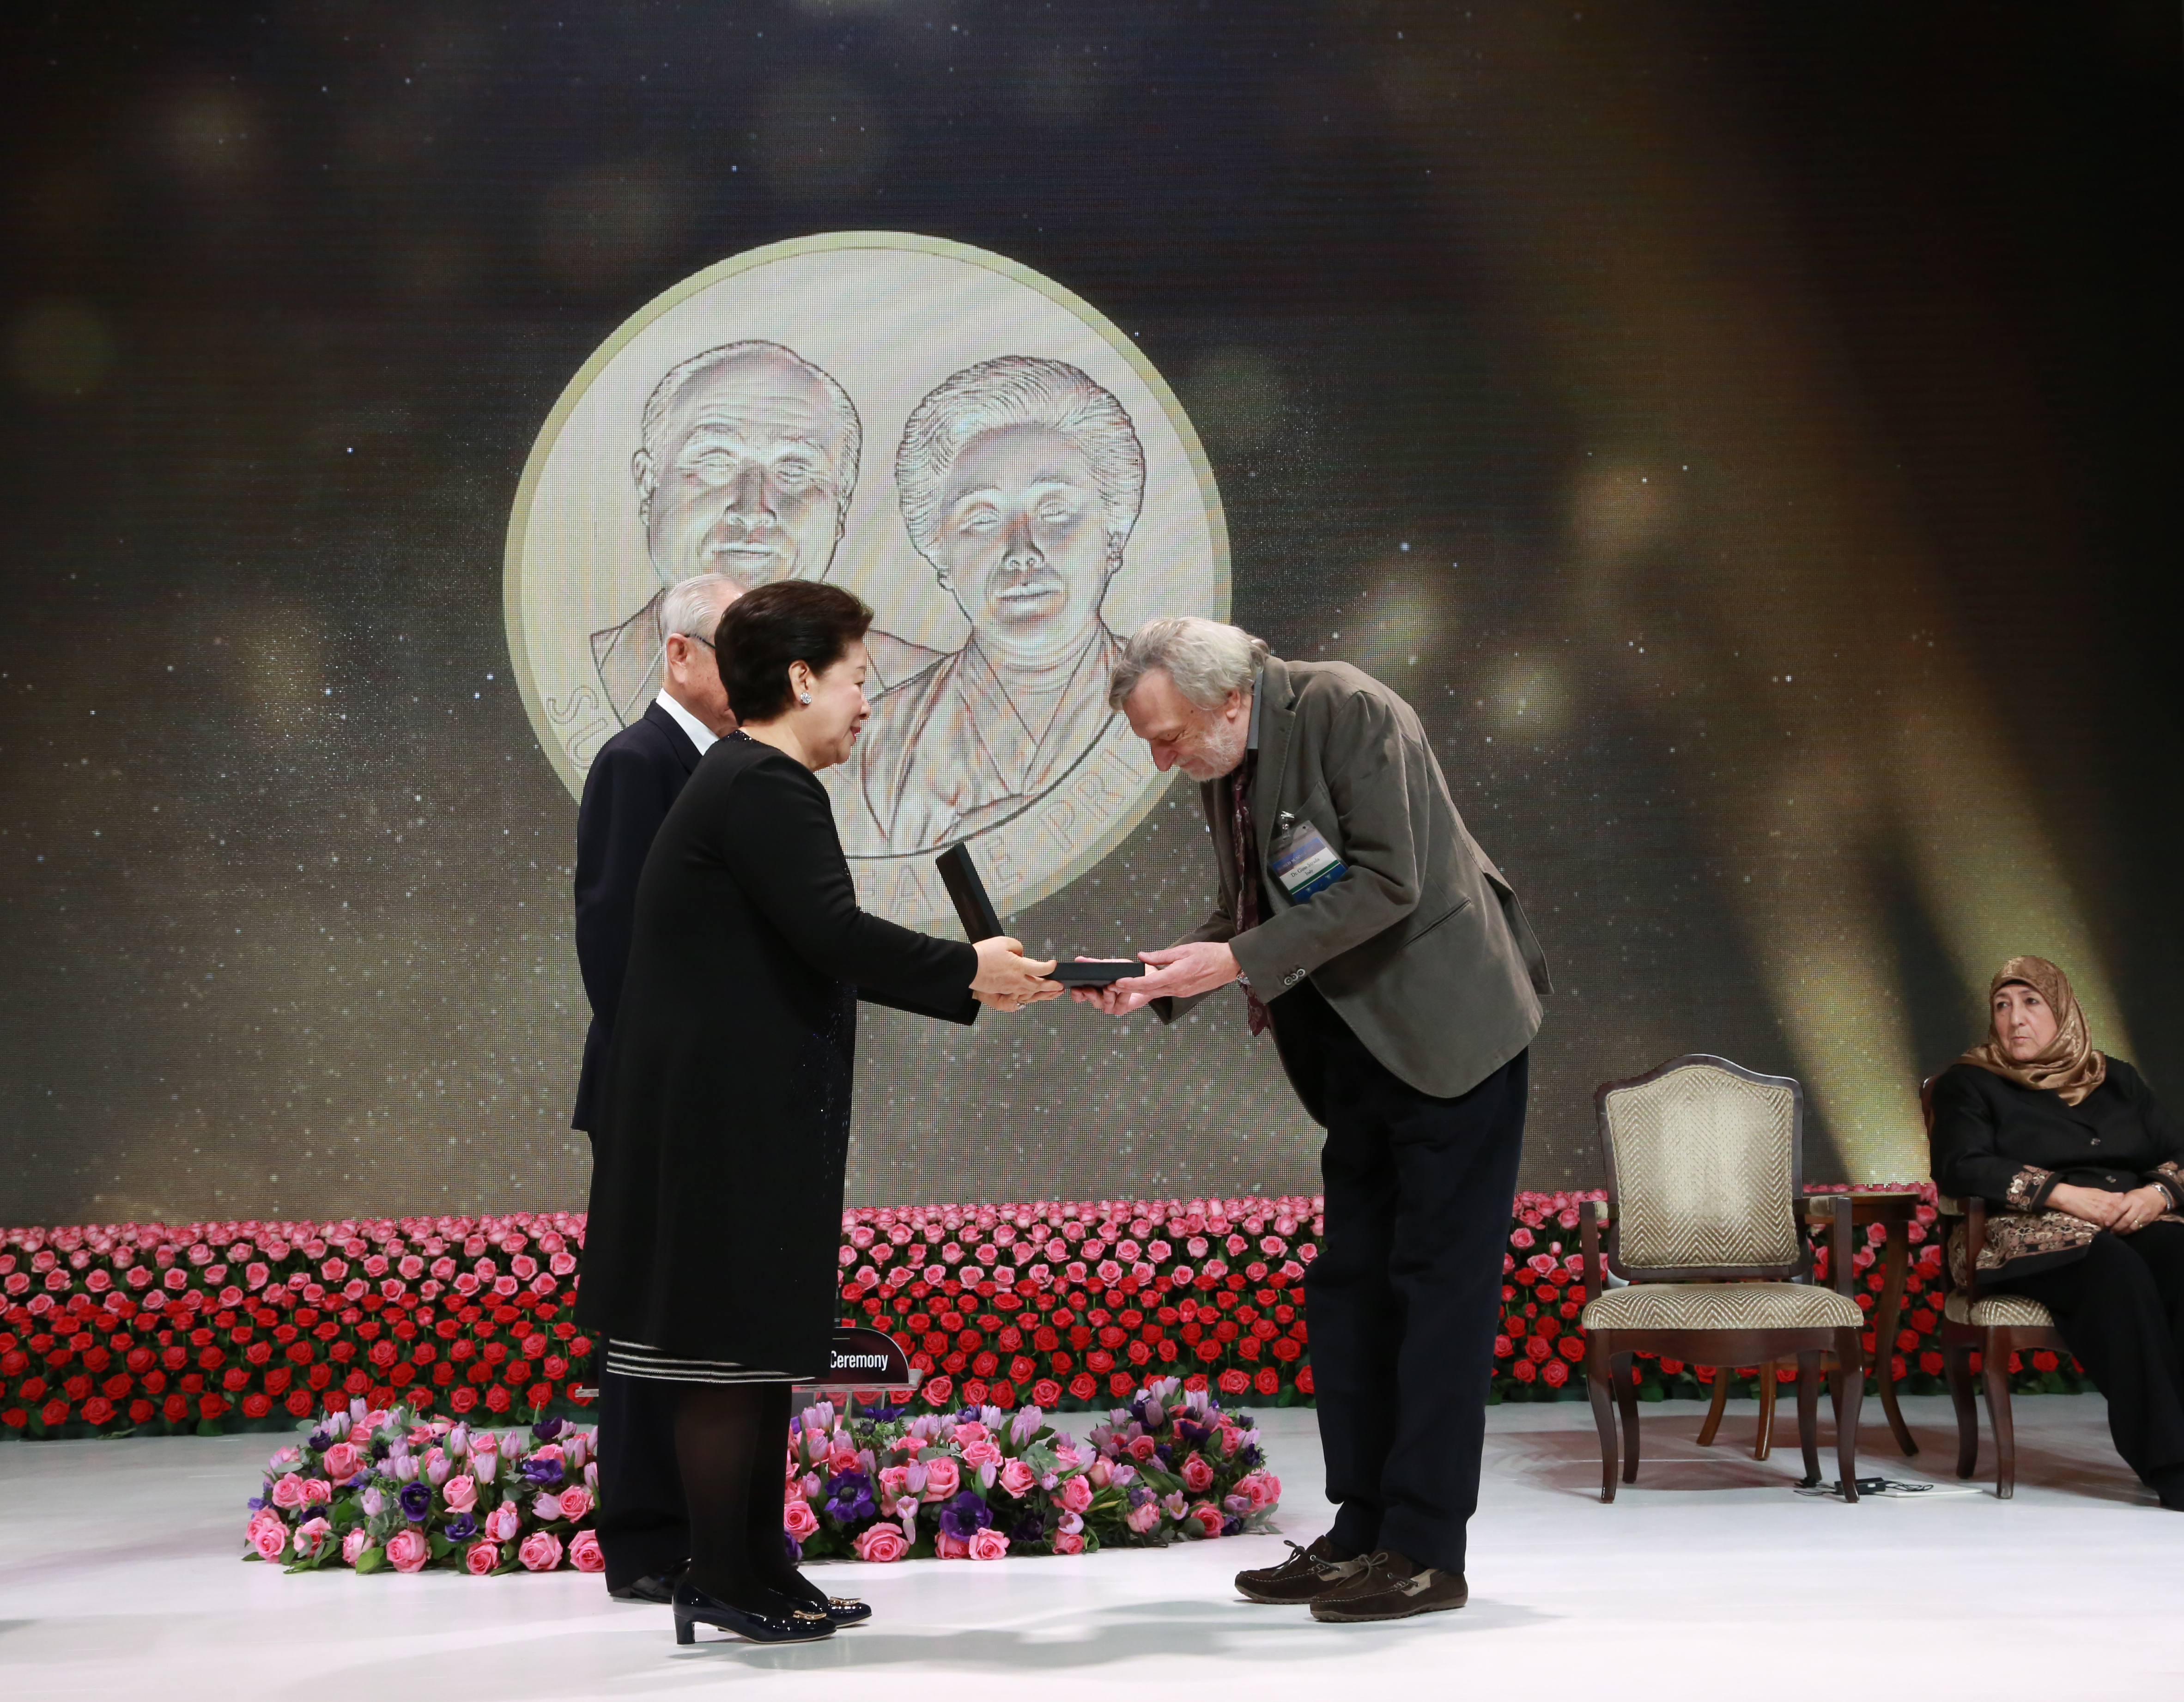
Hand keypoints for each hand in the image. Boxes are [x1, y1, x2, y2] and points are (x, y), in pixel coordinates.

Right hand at [970, 936, 1059, 1011]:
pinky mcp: (1002, 991)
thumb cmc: (983, 954)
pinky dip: (1028, 995)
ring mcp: (1009, 987)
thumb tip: (1021, 953)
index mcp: (1019, 966)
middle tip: (1060, 986)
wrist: (968, 967)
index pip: (1041, 968)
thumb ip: (1017, 947)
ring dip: (1042, 993)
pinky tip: (1031, 994)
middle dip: (1052, 986)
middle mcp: (1017, 979)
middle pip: (1039, 985)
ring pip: (1030, 992)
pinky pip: (1019, 995)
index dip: (1051, 967)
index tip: (1054, 965)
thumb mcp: (1004, 942)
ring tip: (1050, 993)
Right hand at [1068, 956, 1158, 1016]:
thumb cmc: (1125, 972)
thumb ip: (1093, 963)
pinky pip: (1119, 1004)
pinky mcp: (1122, 1008)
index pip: (1079, 995)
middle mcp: (1100, 999)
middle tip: (1088, 988)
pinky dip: (1122, 996)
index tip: (1075, 988)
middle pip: (1090, 1000)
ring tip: (1109, 987)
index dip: (1076, 994)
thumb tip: (1079, 959)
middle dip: (1089, 994)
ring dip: (1106, 995)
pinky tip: (1124, 989)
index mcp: (1094, 989)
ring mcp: (1110, 1005)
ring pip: (1104, 1004)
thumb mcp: (1108, 965)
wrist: (1145, 976)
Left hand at [1072, 941, 1240, 1016]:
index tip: (1117, 982)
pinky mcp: (1184, 993)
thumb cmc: (1209, 954)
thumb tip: (1141, 957)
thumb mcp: (1184, 949)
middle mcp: (1177, 988)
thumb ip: (1161, 955)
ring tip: (1122, 985)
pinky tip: (1143, 986)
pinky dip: (1152, 990)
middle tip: (1112, 985)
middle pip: (1149, 991)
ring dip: (1139, 990)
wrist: (1230, 965)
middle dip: (1129, 989)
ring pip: (1156, 993)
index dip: (1131, 984)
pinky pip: (1164, 992)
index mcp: (1177, 975)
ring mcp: (1181, 992)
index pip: (1149, 982)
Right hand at [2047, 1183, 2126, 1227]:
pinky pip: (2106, 1228)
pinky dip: (2107, 1230)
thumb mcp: (2100, 1191)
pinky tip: (2107, 1232)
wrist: (2070, 1197)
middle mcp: (2111, 1206)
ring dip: (2117, 1228)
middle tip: (2124, 1228)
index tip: (2128, 1217)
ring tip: (2116, 1232)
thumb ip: (2112, 1194)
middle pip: (2123, 1218)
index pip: (2126, 1208)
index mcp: (2113, 1198)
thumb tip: (2122, 1195)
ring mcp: (2105, 1214)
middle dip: (2124, 1223)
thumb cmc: (2083, 1193)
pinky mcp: (2098, 1220)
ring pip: (2116, 1224)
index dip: (2128, 1213)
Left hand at [2113, 1185, 2170, 1234]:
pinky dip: (2130, 1231)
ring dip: (2123, 1231)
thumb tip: (2108, 1211)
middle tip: (2110, 1231)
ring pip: (2133, 1226)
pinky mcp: (2148, 1221)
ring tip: (2116, 1234)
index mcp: (2131, 1199)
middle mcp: (2138, 1208)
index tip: (2106, 1224)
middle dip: (2117, 1227)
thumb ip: (2120, 1202)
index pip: (2120, 1210)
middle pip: (2126, 1220)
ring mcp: (2144, 1215)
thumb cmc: (2138, 1195)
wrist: (2156, 1197)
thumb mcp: (2128, 1195)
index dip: (2112, 1217)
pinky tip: (2125, 1232)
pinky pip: (2138, 1228)